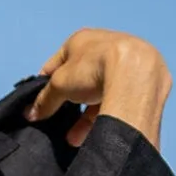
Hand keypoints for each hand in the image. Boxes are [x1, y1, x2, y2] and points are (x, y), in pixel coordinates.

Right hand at [27, 30, 171, 151]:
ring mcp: (128, 60)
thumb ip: (44, 99)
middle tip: (62, 123)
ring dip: (87, 114)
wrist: (136, 74)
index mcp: (83, 39)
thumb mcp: (60, 85)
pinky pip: (119, 98)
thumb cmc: (93, 69)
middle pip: (81, 78)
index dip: (46, 84)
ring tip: (76, 137)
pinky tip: (97, 132)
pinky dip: (107, 114)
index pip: (57, 62)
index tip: (40, 104)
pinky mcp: (145, 78)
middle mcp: (107, 44)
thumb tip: (30, 114)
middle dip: (70, 103)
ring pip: (102, 90)